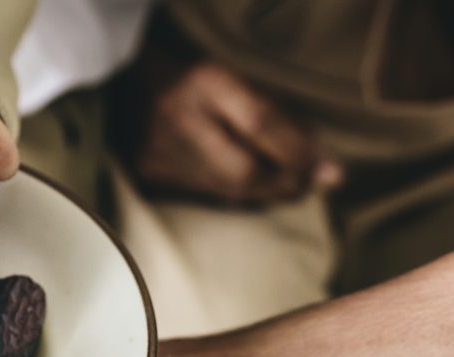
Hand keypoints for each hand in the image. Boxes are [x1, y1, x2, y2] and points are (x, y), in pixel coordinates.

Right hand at [115, 60, 342, 205]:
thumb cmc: (194, 68)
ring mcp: (157, 146)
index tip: (331, 168)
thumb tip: (320, 159)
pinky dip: (235, 191)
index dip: (298, 151)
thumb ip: (275, 107)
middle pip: (242, 168)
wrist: (123, 75)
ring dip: (265, 191)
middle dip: (285, 182)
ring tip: (292, 186)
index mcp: (203, 78)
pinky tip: (253, 185)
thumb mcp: (235, 72)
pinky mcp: (148, 168)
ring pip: (225, 188)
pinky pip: (204, 190)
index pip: (259, 121)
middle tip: (315, 184)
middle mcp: (177, 115)